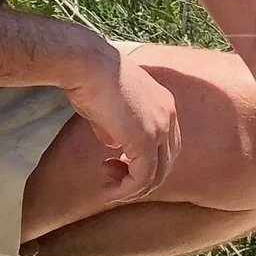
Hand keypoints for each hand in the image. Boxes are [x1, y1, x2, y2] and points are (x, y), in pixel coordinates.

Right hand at [62, 42, 180, 203]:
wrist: (87, 64)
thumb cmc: (90, 78)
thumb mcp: (107, 108)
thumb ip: (115, 129)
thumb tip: (114, 146)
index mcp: (163, 104)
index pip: (164, 145)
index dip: (142, 162)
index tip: (113, 163)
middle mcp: (168, 116)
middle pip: (165, 163)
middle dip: (138, 177)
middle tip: (110, 177)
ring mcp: (160, 128)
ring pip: (156, 175)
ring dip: (130, 188)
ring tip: (108, 187)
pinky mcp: (145, 140)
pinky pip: (142, 178)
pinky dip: (126, 190)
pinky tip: (108, 191)